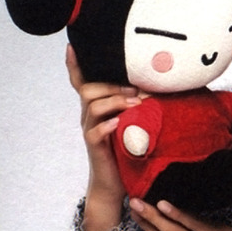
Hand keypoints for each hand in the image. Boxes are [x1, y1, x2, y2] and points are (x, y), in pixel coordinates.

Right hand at [66, 44, 140, 230]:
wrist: (116, 184)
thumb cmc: (127, 150)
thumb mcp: (133, 124)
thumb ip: (138, 107)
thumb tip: (158, 89)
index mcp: (96, 108)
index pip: (81, 83)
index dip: (75, 65)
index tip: (73, 46)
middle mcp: (89, 117)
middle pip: (88, 89)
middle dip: (112, 85)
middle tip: (136, 90)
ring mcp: (90, 131)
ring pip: (92, 106)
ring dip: (115, 100)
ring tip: (136, 104)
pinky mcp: (95, 147)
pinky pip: (95, 132)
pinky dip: (108, 125)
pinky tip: (120, 123)